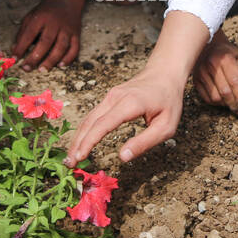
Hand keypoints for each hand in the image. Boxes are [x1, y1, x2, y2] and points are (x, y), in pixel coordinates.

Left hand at [13, 0, 81, 70]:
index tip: (14, 59)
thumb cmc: (46, 10)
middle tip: (26, 68)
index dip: (21, 47)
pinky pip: (75, 48)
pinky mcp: (76, 34)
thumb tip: (14, 50)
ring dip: (51, 60)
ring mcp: (67, 29)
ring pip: (61, 46)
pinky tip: (60, 65)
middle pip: (45, 42)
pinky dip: (68, 58)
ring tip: (42, 70)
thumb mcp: (31, 16)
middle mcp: (55, 23)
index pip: (29, 34)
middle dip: (35, 57)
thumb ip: (23, 32)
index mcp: (41, 17)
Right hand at [66, 67, 184, 164]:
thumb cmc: (168, 101)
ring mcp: (110, 95)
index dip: (89, 142)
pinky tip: (81, 143)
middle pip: (90, 122)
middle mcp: (115, 97)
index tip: (79, 157)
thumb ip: (144, 142)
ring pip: (88, 118)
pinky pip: (93, 115)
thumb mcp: (165, 126)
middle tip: (69, 164)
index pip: (102, 125)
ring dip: (78, 138)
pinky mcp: (109, 97)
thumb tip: (122, 157)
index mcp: (130, 104)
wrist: (165, 73)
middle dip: (77, 144)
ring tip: (71, 157)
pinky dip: (84, 130)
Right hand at [191, 28, 237, 113]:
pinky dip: (216, 103)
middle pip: (225, 92)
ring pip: (215, 98)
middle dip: (235, 104)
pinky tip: (222, 99)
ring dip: (225, 104)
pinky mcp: (195, 80)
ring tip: (231, 102)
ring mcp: (201, 73)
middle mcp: (211, 65)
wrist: (209, 45)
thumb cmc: (228, 54)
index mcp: (225, 58)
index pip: (235, 82)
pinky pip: (206, 98)